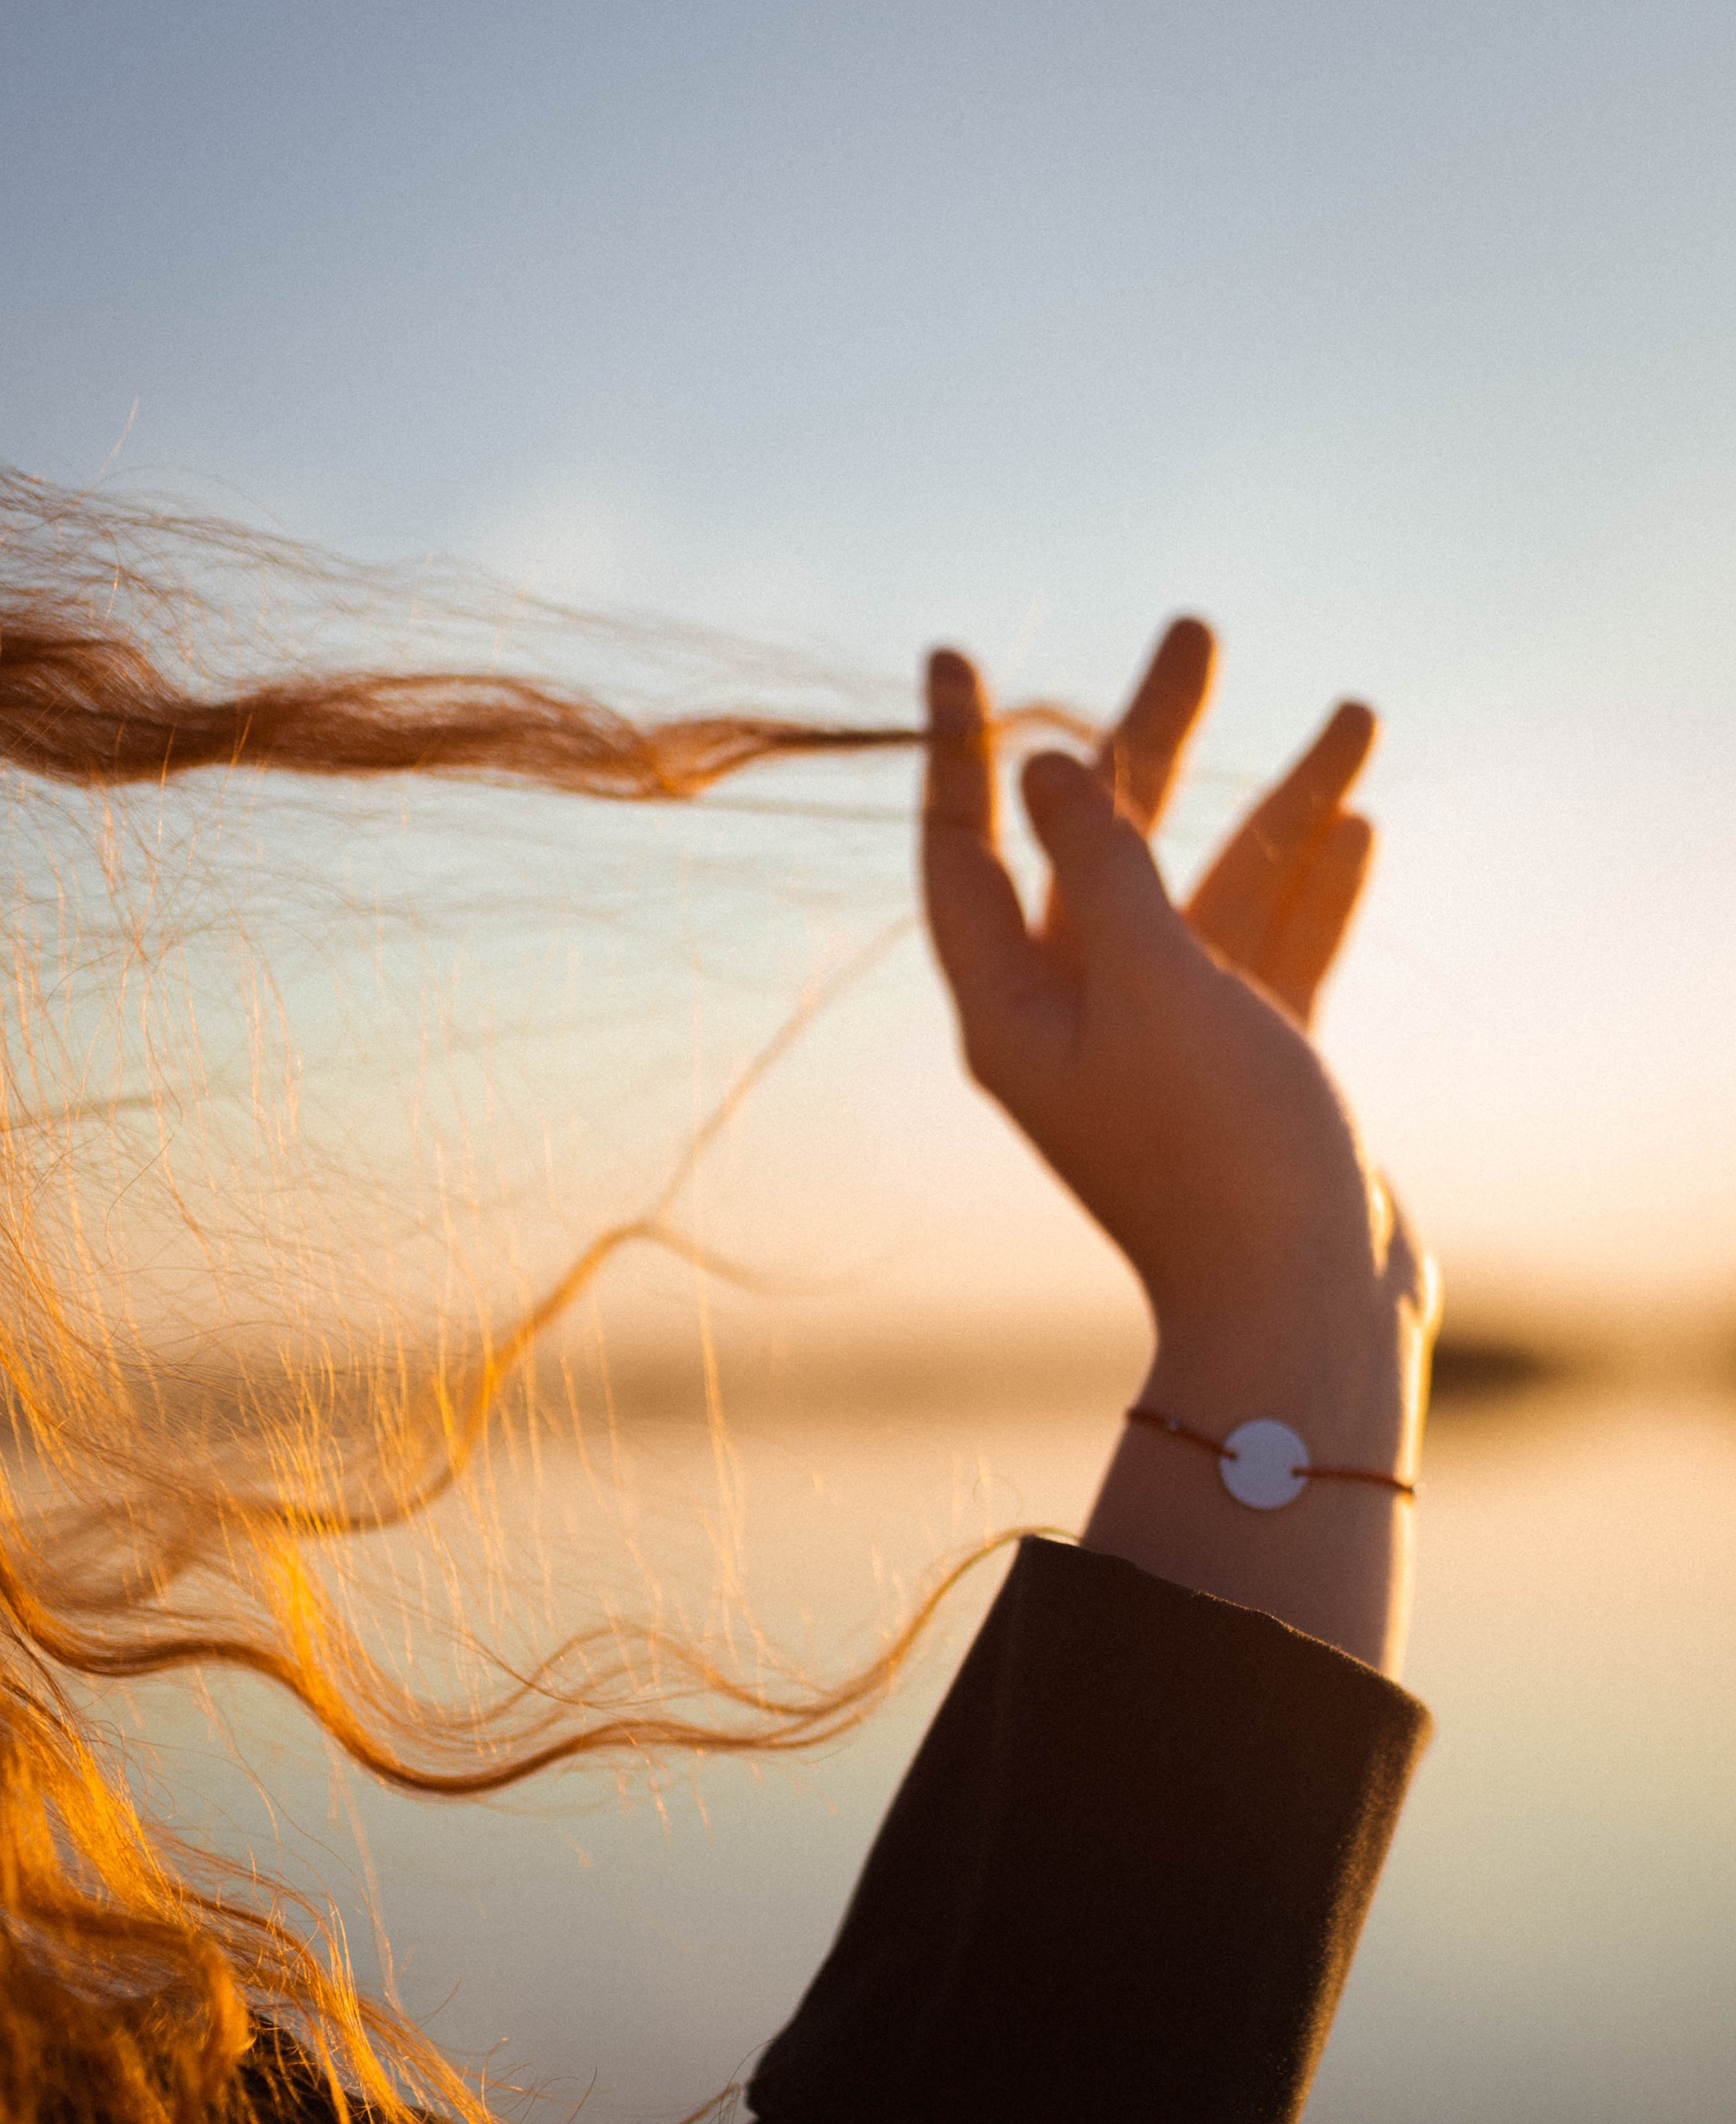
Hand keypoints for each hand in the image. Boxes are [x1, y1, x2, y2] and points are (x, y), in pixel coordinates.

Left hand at [922, 622, 1420, 1345]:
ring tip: (1353, 714)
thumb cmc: (1219, 1155)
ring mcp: (1169, 1047)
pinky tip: (1354, 821)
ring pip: (1212, 892)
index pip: (964, 853)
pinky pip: (1274, 956)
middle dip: (1152, 739)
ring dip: (1279, 804)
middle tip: (1197, 631)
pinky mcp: (1249, 1074)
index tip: (951, 652)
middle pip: (1102, 847)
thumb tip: (1045, 767)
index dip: (957, 750)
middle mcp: (1080, 1020)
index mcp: (1016, 1011)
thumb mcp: (1153, 987)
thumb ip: (1103, 868)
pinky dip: (1312, 890)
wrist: (1303, 1310)